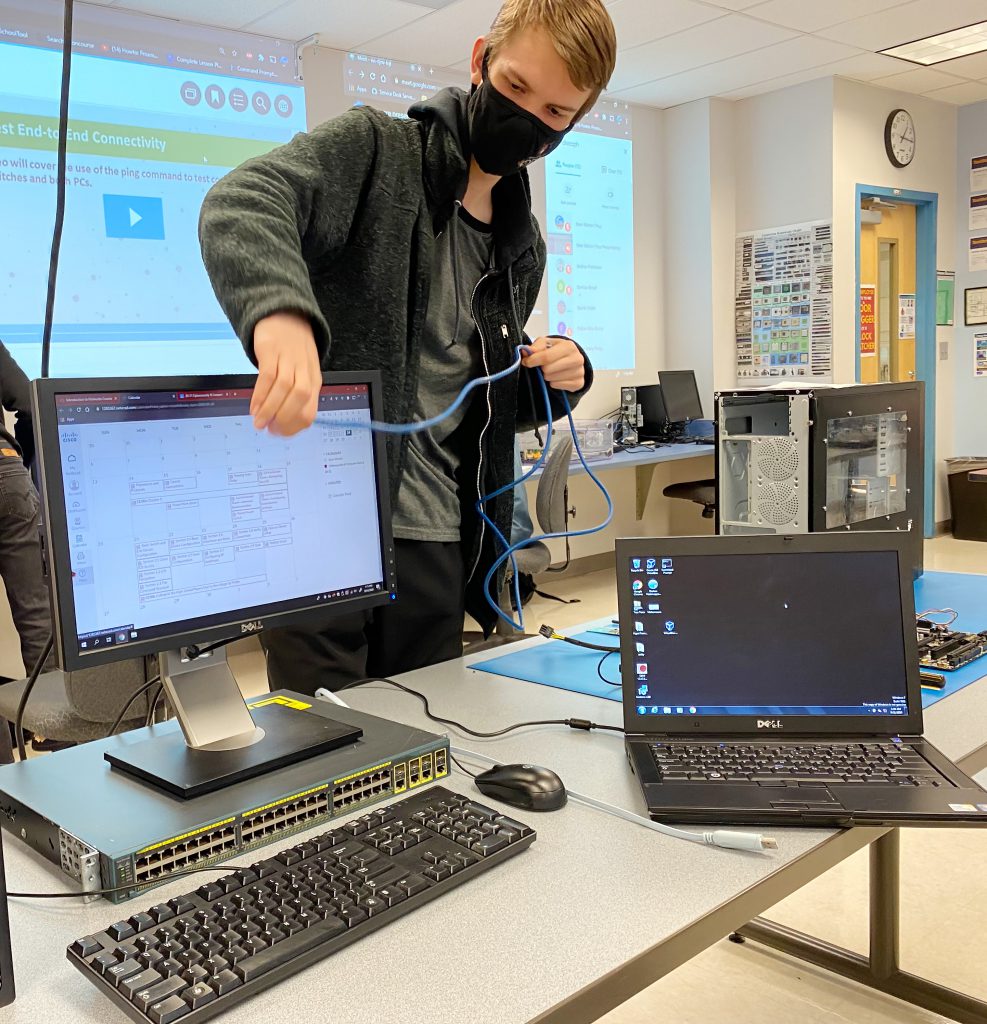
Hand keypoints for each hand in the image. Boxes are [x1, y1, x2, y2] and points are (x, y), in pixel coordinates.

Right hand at [251, 312, 321, 434]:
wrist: (285, 315)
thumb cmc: (293, 350)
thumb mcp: (303, 372)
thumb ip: (296, 395)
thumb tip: (281, 422)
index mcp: (314, 380)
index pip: (310, 410)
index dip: (294, 426)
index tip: (279, 433)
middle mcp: (304, 369)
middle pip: (300, 398)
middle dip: (284, 418)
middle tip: (268, 430)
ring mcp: (289, 358)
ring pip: (284, 388)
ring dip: (270, 409)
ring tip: (258, 422)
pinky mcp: (272, 350)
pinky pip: (268, 375)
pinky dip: (260, 393)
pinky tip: (254, 406)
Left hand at [520, 337, 584, 391]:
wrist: (570, 359)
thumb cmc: (555, 350)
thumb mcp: (545, 343)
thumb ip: (535, 347)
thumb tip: (526, 352)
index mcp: (569, 346)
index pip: (546, 357)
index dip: (532, 360)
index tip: (526, 362)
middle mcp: (577, 359)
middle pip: (548, 370)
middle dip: (541, 369)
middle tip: (543, 366)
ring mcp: (580, 372)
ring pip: (551, 379)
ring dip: (547, 376)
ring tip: (551, 370)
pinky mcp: (578, 383)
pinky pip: (556, 386)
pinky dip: (553, 383)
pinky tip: (557, 377)